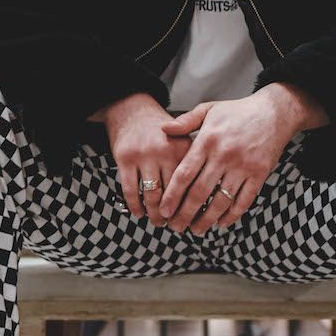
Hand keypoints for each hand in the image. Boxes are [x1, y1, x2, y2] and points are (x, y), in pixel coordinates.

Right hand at [100, 93, 192, 227]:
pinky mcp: (125, 159)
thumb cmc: (162, 128)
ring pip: (152, 196)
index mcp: (185, 147)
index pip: (193, 185)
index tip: (196, 220)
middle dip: (176, 215)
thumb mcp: (185, 137)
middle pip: (173, 194)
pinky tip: (139, 213)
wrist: (133, 109)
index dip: (195, 206)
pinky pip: (130, 191)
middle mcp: (165, 151)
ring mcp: (144, 155)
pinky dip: (135, 206)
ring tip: (159, 222)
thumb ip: (197, 160)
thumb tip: (211, 193)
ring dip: (155, 215)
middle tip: (177, 227)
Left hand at [156, 88, 303, 234]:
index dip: (172, 196)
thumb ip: (186, 121)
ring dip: (207, 219)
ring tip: (196, 230)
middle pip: (200, 192)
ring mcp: (243, 166)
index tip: (164, 211)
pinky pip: (244, 201)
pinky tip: (221, 223)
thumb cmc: (238, 111)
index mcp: (207, 140)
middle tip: (176, 228)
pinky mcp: (259, 174)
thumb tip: (163, 129)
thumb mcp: (209, 109)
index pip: (184, 174)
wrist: (274, 112)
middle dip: (185, 214)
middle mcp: (224, 155)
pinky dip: (232, 215)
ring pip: (221, 201)